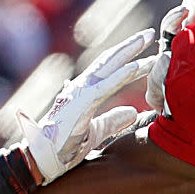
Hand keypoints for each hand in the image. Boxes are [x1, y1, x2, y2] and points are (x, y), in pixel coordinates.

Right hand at [19, 28, 154, 181]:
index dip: (129, 60)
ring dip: (129, 51)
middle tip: (151, 34)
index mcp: (84, 93)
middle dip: (131, 46)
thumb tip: (134, 112)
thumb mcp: (96, 131)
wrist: (43, 159)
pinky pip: (104, 86)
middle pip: (110, 61)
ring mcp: (80, 93)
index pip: (110, 71)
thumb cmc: (65, 146)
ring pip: (108, 66)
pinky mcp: (80, 104)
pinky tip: (136, 66)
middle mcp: (82, 87)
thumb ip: (113, 120)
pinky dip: (120, 75)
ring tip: (147, 39)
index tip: (149, 53)